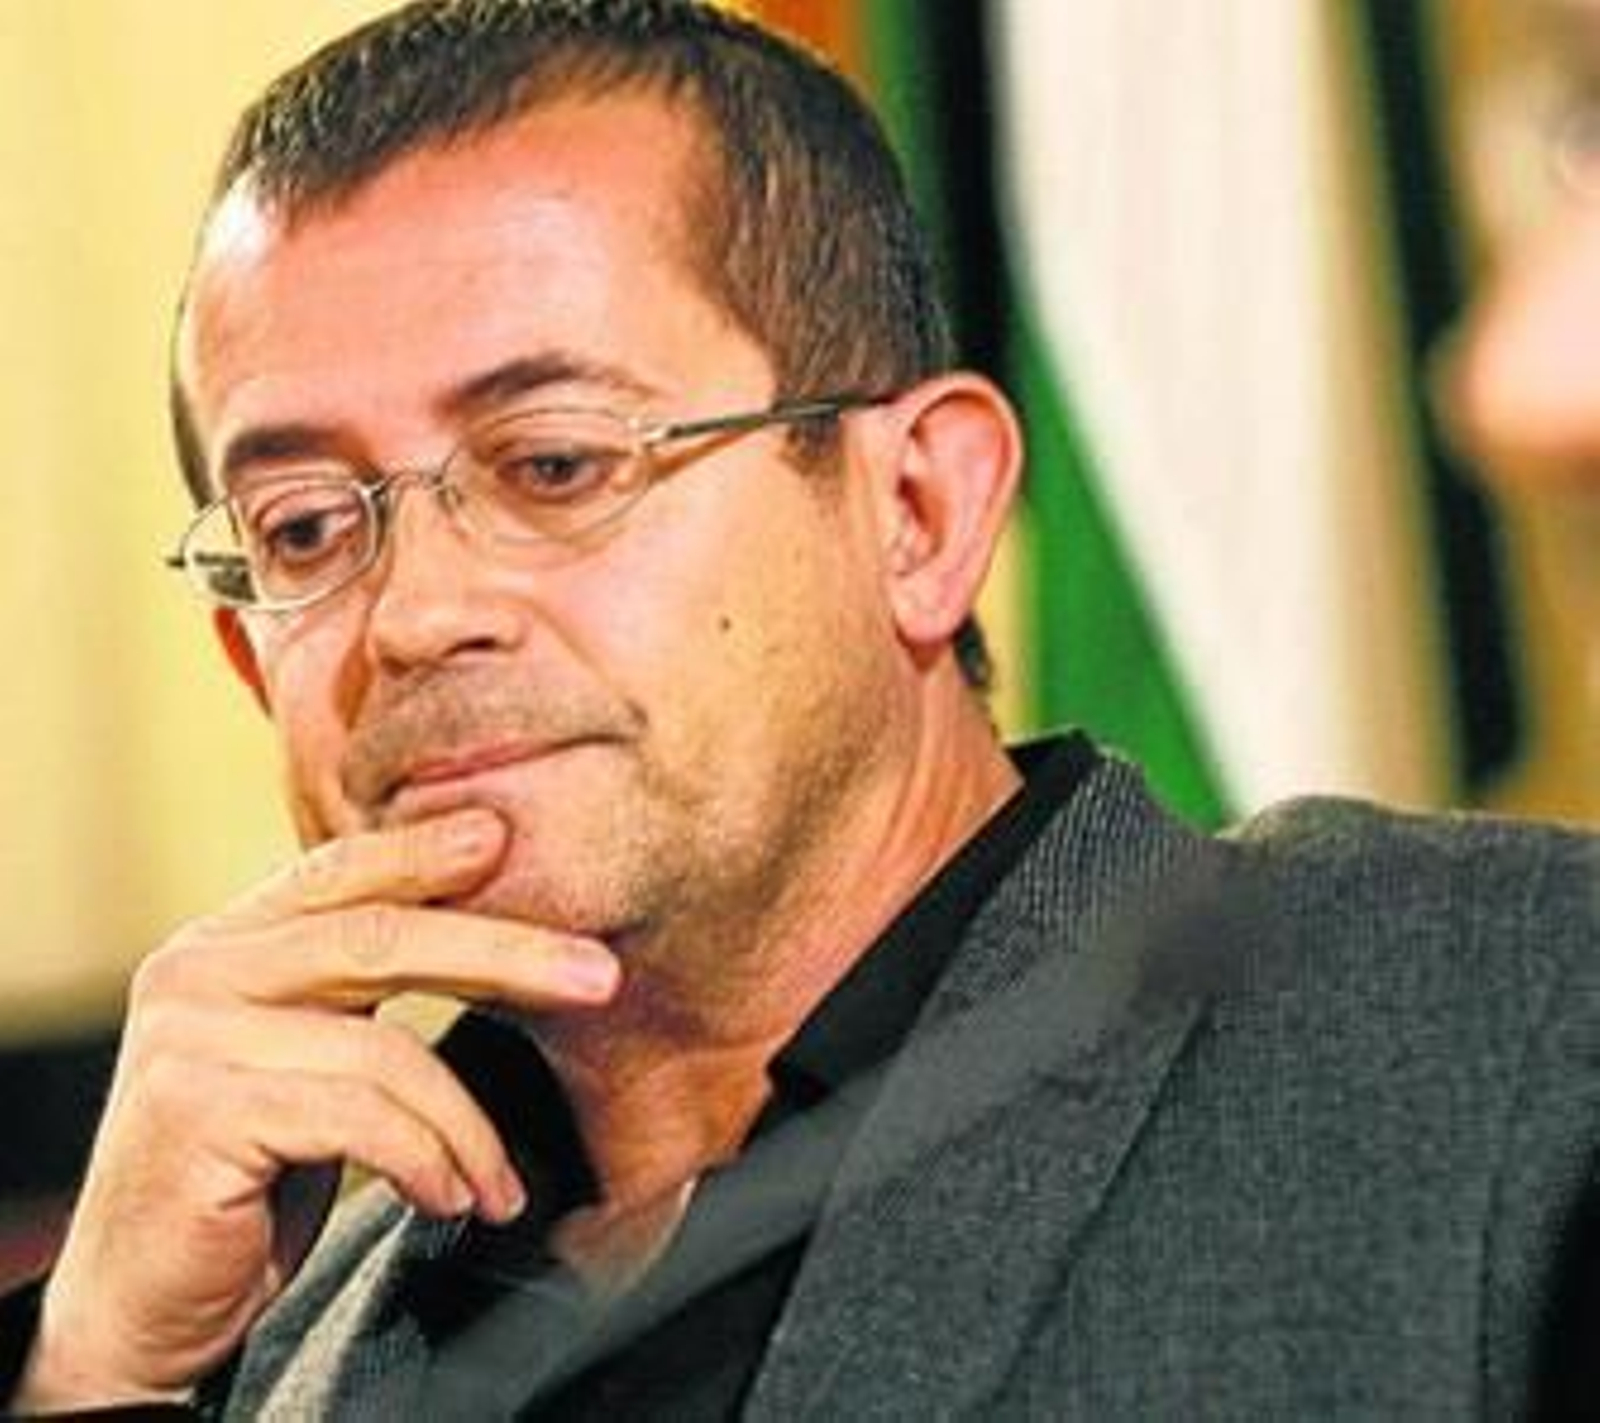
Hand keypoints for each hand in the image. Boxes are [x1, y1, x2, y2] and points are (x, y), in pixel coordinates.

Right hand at [14, 808, 618, 1409]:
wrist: (140, 1300)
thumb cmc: (247, 1173)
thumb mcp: (309, 1058)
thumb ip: (358, 989)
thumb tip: (491, 925)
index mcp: (226, 943)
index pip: (342, 874)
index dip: (426, 853)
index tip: (510, 836)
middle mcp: (196, 970)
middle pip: (381, 938)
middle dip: (506, 953)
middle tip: (602, 977)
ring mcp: (189, 1039)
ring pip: (384, 1050)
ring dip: (467, 1129)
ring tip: (501, 1188)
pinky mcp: (195, 1112)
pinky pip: (357, 1119)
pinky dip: (425, 1161)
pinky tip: (451, 1200)